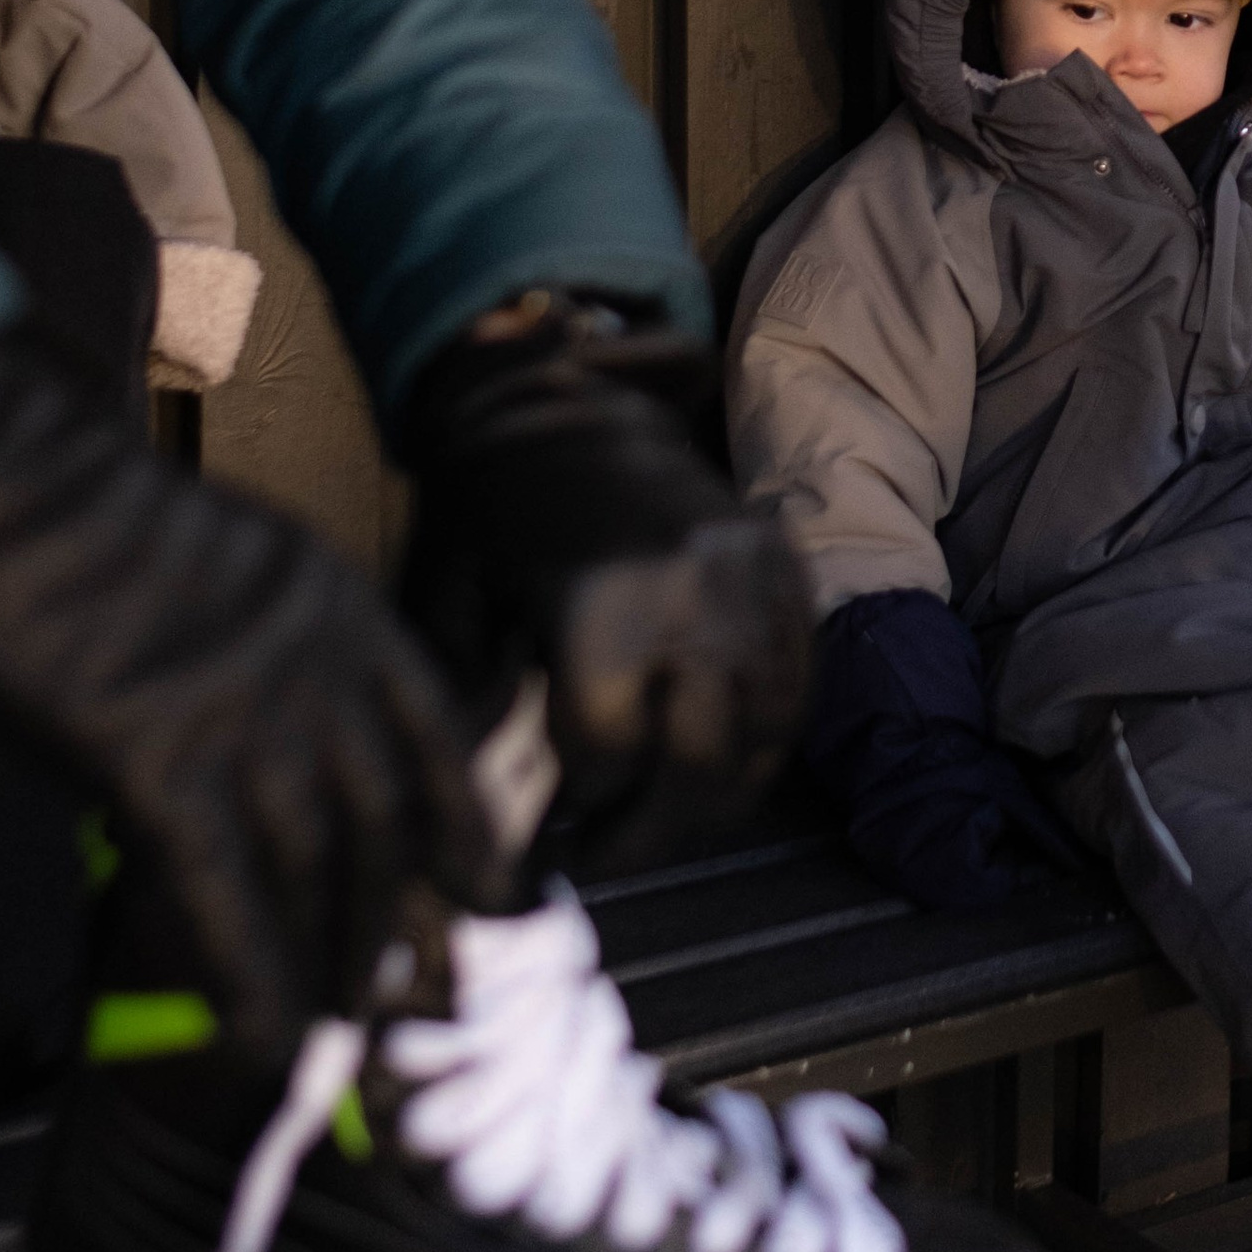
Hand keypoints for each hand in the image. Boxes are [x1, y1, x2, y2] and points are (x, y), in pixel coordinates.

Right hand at [0, 324, 499, 1047]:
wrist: (34, 495)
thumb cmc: (110, 524)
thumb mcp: (247, 563)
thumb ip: (288, 646)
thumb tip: (286, 736)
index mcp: (347, 618)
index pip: (438, 740)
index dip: (469, 829)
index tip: (497, 894)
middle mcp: (320, 679)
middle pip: (385, 821)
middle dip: (398, 916)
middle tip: (413, 993)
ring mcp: (249, 727)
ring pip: (316, 868)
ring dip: (334, 957)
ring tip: (344, 1023)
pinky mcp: (165, 770)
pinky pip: (224, 895)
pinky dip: (254, 975)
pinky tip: (270, 1038)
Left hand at [402, 294, 809, 855]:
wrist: (566, 400)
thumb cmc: (493, 506)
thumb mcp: (452, 597)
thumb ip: (470, 699)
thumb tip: (494, 803)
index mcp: (600, 599)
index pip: (608, 756)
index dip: (575, 812)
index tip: (550, 837)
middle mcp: (690, 591)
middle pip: (696, 764)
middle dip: (652, 831)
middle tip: (610, 851)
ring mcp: (752, 578)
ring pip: (762, 734)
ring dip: (718, 797)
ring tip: (667, 815)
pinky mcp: (785, 568)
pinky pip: (799, 682)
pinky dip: (768, 736)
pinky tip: (721, 761)